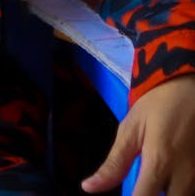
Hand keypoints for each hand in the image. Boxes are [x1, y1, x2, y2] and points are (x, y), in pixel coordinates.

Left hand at [82, 74, 194, 194]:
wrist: (192, 87)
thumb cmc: (159, 104)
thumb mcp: (132, 127)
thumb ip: (114, 163)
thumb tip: (89, 188)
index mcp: (160, 163)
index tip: (127, 192)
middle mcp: (185, 177)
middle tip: (141, 186)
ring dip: (165, 194)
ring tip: (153, 181)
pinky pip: (192, 192)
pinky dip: (179, 190)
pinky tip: (169, 180)